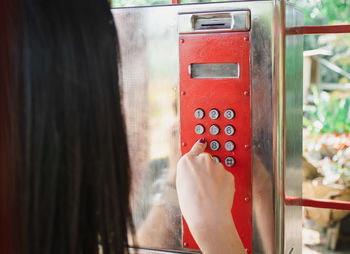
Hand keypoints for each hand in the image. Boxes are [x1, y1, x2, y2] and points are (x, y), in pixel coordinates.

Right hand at [176, 138, 244, 253]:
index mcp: (186, 162)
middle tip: (203, 184)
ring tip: (210, 193)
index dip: (199, 146)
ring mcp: (216, 166)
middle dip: (206, 168)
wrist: (208, 217)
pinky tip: (218, 194)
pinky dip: (223, 183)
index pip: (195, 148)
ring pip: (217, 169)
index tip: (203, 142)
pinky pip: (225, 177)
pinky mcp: (228, 174)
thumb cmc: (192, 206)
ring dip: (215, 177)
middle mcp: (201, 160)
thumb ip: (188, 173)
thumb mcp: (181, 186)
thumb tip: (193, 171)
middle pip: (206, 159)